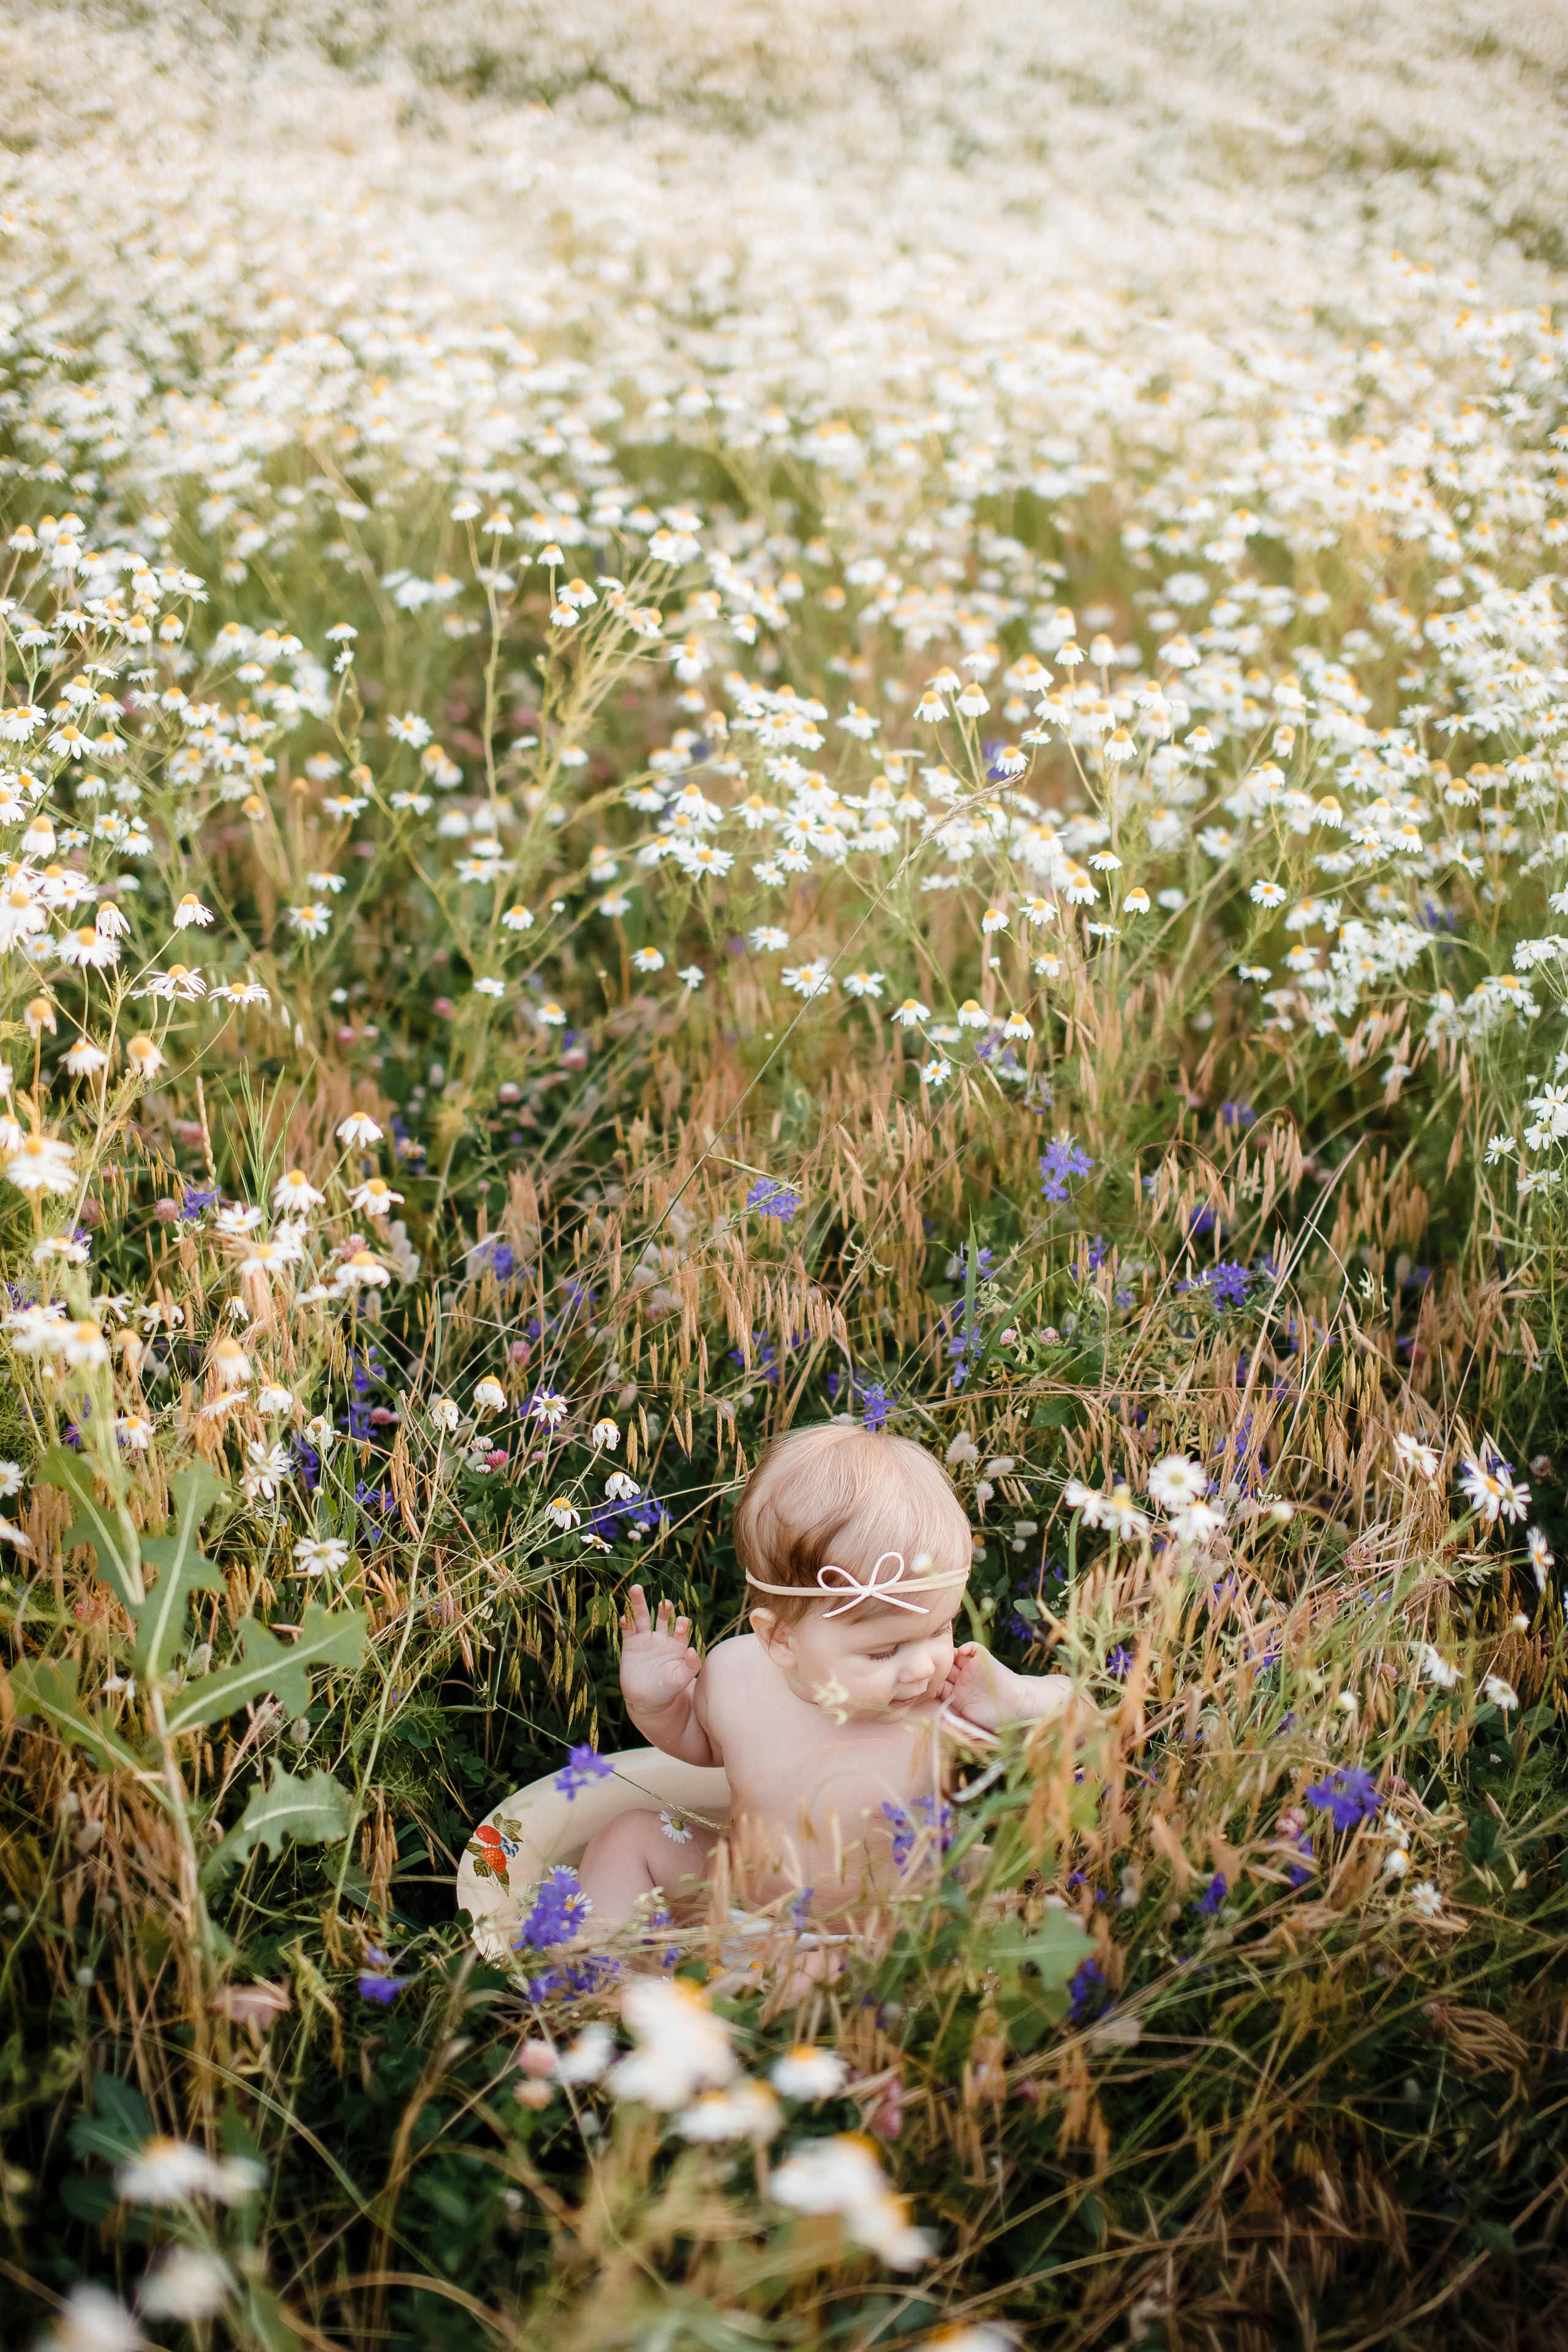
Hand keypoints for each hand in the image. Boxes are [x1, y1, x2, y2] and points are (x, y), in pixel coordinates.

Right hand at [619, 1586, 699, 1720]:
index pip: (681, 1628)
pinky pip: (627, 1630)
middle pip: (663, 1617)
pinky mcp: (631, 1645)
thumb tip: (695, 1651)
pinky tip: (624, 1616)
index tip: (682, 1624)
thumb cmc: (668, 1690)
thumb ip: (691, 1666)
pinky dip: (625, 1622)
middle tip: (666, 1602)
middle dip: (665, 1609)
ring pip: (642, 1617)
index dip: (682, 1624)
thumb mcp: (681, 1679)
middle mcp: (662, 1638)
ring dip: (639, 1604)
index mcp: (678, 1644)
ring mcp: (646, 1640)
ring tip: (636, 1589)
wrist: (648, 1701)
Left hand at [937, 1642, 1020, 1732]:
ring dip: (948, 1655)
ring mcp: (972, 1668)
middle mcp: (962, 1680)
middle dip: (936, 1668)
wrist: (1018, 1707)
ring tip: (944, 1658)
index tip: (924, 1684)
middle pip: (943, 1669)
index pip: (937, 1686)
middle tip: (931, 1667)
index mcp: (956, 1696)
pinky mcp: (984, 1659)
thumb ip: (953, 1724)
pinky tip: (961, 1652)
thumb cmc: (995, 1719)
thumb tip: (935, 1722)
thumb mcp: (970, 1724)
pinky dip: (965, 1647)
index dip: (930, 1684)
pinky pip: (972, 1648)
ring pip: (954, 1656)